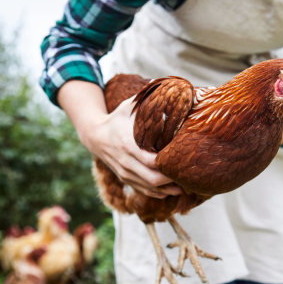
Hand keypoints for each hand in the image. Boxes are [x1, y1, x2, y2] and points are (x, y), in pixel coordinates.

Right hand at [58, 80, 181, 198]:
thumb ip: (149, 100)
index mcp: (129, 146)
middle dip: (172, 181)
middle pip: (154, 180)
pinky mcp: (126, 180)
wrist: (94, 135)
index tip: (184, 160)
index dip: (169, 164)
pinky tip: (172, 190)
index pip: (152, 162)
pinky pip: (144, 191)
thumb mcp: (130, 107)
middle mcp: (126, 163)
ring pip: (150, 189)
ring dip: (168, 190)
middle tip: (188, 176)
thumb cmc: (117, 118)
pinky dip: (159, 193)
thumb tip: (172, 90)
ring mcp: (125, 174)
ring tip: (185, 185)